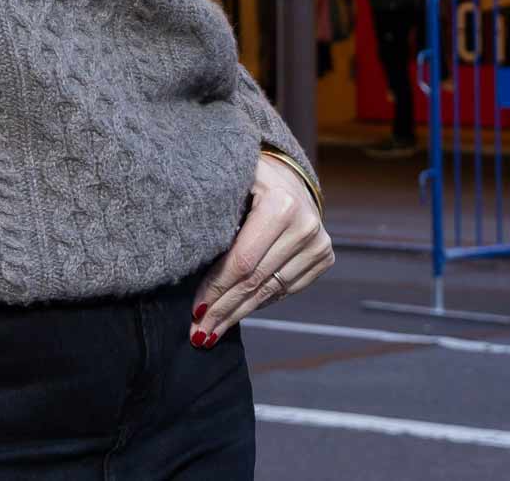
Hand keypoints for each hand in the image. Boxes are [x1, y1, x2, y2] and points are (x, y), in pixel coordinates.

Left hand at [191, 155, 331, 345]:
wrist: (287, 175)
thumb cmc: (245, 178)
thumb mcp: (228, 185)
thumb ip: (212, 217)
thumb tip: (185, 265)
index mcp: (280, 204)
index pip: (242, 260)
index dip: (217, 288)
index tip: (194, 311)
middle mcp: (305, 225)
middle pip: (256, 281)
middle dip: (224, 310)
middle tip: (199, 333)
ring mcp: (319, 243)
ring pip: (270, 291)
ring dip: (239, 314)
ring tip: (213, 332)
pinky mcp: (324, 257)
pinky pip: (286, 290)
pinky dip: (260, 304)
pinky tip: (238, 313)